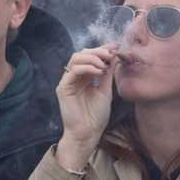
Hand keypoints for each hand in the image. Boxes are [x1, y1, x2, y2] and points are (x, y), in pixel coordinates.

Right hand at [54, 45, 117, 172]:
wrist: (88, 133)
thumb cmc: (96, 116)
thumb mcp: (105, 90)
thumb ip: (107, 74)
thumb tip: (114, 56)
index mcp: (84, 77)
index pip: (90, 57)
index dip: (102, 49)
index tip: (116, 46)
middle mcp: (74, 77)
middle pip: (82, 53)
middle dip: (98, 51)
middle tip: (111, 54)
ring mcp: (68, 81)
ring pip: (76, 58)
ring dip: (92, 57)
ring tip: (104, 64)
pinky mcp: (63, 87)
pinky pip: (74, 70)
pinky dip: (87, 67)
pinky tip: (98, 72)